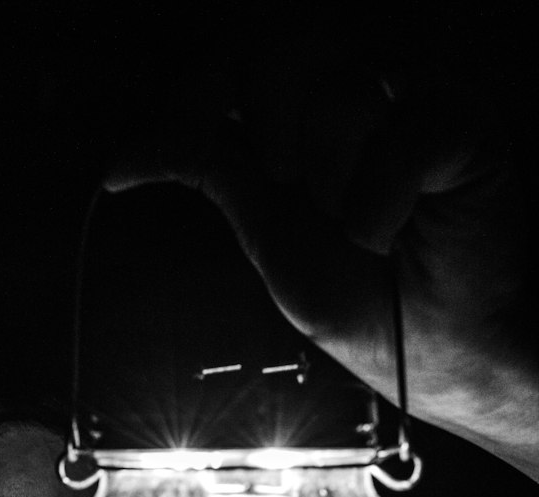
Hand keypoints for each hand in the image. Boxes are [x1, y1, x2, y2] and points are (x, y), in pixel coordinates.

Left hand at [102, 19, 537, 481]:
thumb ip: (219, 176)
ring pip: (337, 78)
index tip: (123, 171)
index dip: (182, 98)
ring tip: (356, 229)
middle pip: (276, 41)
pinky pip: (406, 127)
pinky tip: (389, 236)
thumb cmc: (375, 309)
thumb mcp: (273, 242)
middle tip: (288, 181)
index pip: (233, 58)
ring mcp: (415, 96)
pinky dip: (380, 197)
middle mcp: (361, 89)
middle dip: (260, 112)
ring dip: (324, 170)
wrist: (445, 362)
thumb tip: (127, 156)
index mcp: (306, 113)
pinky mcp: (467, 123)